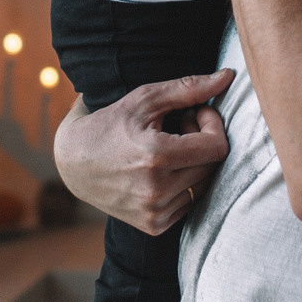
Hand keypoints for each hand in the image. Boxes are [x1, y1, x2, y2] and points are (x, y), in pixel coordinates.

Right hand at [52, 71, 234, 234]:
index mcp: (156, 157)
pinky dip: (184, 184)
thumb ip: (189, 88)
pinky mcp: (154, 225)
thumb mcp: (144, 99)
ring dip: (196, 163)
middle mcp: (157, 190)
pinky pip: (190, 203)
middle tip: (181, 125)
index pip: (217, 147)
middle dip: (204, 140)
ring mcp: (155, 212)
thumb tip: (229, 76)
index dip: (213, 124)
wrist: (72, 163)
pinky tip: (164, 169)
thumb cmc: (109, 124)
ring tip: (171, 146)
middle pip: (213, 165)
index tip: (195, 112)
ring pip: (204, 185)